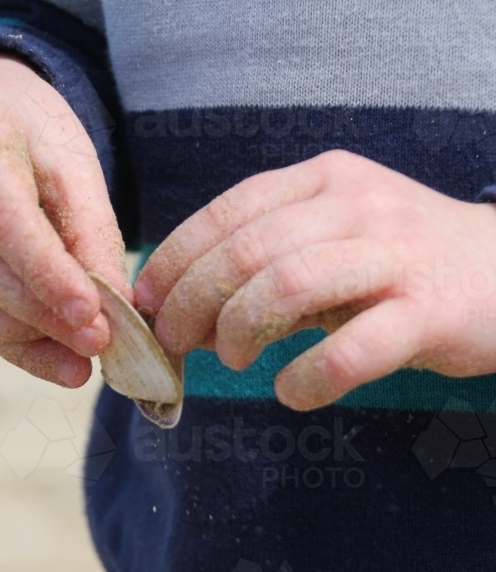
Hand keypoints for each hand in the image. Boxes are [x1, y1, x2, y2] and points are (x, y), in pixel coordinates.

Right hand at [0, 55, 129, 386]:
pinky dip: (0, 336)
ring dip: (21, 336)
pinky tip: (45, 352)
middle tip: (95, 344)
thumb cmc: (34, 135)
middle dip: (40, 314)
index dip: (47, 275)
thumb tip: (112, 309)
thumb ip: (93, 233)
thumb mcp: (75, 166)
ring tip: (76, 358)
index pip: (4, 219)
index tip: (92, 316)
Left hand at [134, 150, 495, 409]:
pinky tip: (291, 393)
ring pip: (287, 285)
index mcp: (325, 178)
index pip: (228, 211)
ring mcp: (394, 255)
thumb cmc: (400, 263)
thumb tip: (183, 315)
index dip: (174, 259)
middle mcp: (356, 205)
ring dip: (239, 330)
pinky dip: (305, 380)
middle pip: (247, 249)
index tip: (143, 302)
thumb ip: (263, 267)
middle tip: (173, 342)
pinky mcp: (428, 312)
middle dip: (191, 301)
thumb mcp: (331, 242)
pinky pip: (349, 351)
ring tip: (230, 361)